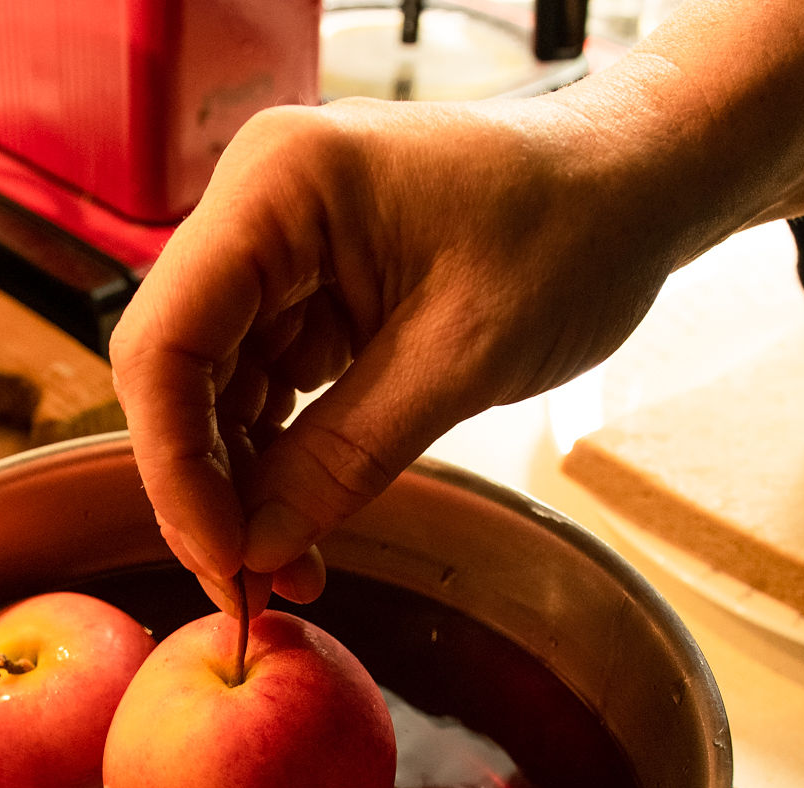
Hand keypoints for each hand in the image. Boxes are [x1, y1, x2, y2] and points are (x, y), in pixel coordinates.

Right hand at [108, 0, 803, 615]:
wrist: (636, 184)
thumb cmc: (576, 233)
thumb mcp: (465, 358)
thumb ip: (347, 456)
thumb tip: (255, 552)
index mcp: (278, 188)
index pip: (167, 340)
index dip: (175, 464)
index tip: (224, 560)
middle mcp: (253, 208)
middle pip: (173, 369)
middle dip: (203, 486)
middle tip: (249, 588)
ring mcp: (274, 249)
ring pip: (207, 390)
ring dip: (236, 487)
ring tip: (287, 572)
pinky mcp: (303, 289)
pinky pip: (257, 387)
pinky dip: (272, 461)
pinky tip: (299, 525)